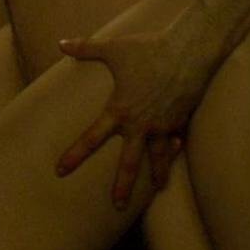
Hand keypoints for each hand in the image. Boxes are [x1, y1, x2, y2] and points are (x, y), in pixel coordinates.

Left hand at [53, 30, 205, 207]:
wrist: (189, 51)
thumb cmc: (148, 49)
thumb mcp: (113, 48)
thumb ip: (85, 49)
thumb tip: (61, 43)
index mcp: (120, 110)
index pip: (91, 139)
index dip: (75, 155)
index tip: (60, 171)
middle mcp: (140, 124)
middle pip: (129, 163)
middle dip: (122, 187)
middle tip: (116, 206)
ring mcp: (163, 125)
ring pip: (159, 158)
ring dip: (157, 175)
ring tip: (158, 188)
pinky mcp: (180, 120)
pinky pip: (176, 140)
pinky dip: (176, 149)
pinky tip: (177, 152)